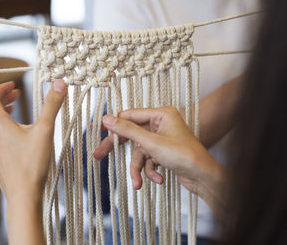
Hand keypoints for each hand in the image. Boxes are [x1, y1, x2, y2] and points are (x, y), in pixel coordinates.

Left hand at [0, 80, 66, 201]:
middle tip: (16, 95)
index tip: (13, 84)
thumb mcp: (45, 130)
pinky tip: (12, 138)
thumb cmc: (33, 163)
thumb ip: (51, 105)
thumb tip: (59, 83)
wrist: (22, 195)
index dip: (1, 88)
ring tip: (13, 114)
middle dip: (2, 99)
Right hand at [93, 107, 225, 198]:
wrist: (204, 177)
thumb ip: (127, 130)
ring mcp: (161, 138)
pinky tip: (159, 179)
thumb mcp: (151, 143)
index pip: (129, 115)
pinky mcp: (162, 152)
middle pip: (131, 134)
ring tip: (138, 183)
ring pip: (139, 152)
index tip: (94, 129)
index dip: (112, 123)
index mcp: (161, 114)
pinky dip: (150, 170)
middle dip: (118, 148)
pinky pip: (148, 160)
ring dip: (139, 168)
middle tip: (98, 155)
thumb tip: (107, 119)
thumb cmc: (183, 155)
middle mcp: (160, 124)